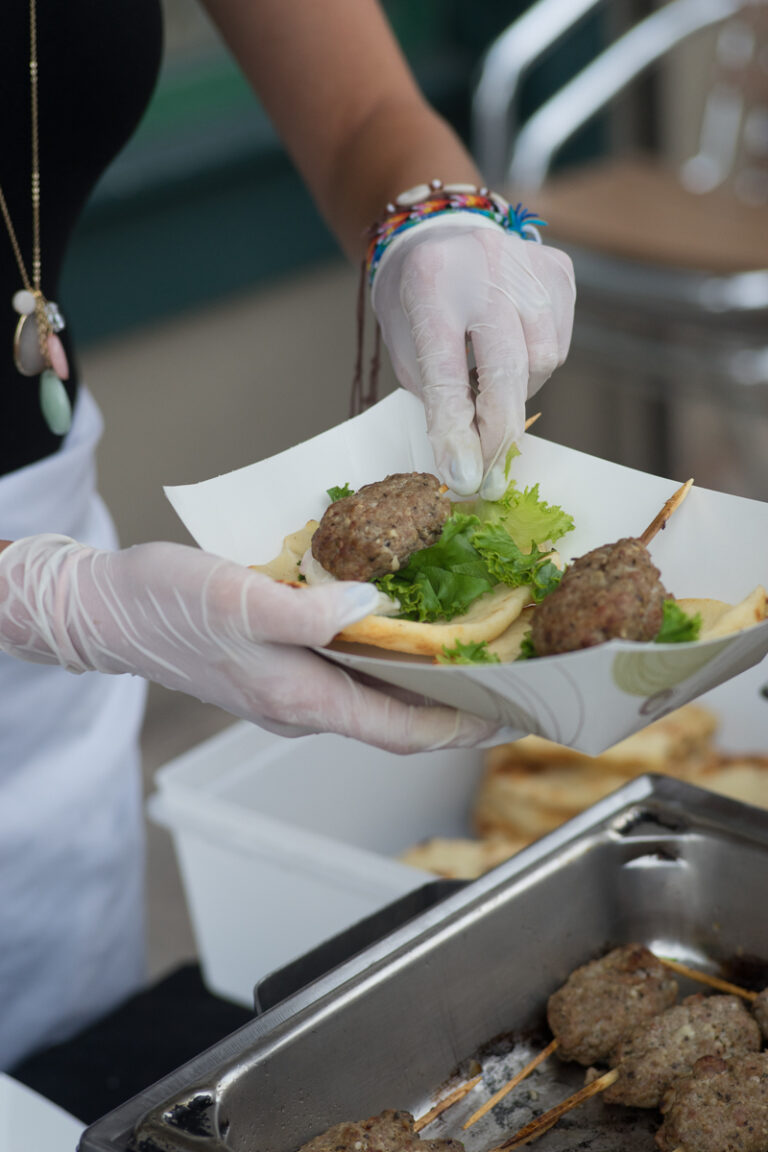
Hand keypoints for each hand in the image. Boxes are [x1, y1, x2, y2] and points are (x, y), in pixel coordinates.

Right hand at [0, 535, 500, 752]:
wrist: (106, 609)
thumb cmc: (166, 604)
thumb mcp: (239, 600)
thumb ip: (309, 612)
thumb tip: (374, 605)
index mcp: (301, 700)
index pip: (404, 730)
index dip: (465, 729)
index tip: (516, 718)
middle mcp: (302, 705)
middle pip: (399, 721)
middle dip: (460, 710)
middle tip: (514, 683)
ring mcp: (289, 690)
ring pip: (377, 698)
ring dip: (429, 685)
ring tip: (477, 655)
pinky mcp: (278, 668)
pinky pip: (352, 674)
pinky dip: (391, 660)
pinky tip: (405, 626)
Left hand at [371, 216, 575, 498]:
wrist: (440, 228)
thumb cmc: (418, 300)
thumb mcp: (407, 343)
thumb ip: (438, 394)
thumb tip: (472, 456)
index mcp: (431, 285)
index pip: (447, 373)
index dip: (456, 432)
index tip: (464, 478)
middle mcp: (485, 268)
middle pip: (507, 369)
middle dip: (499, 434)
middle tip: (490, 474)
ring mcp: (528, 265)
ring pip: (543, 361)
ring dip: (518, 391)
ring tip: (491, 382)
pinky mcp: (558, 270)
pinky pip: (559, 341)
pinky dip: (536, 362)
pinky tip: (512, 349)